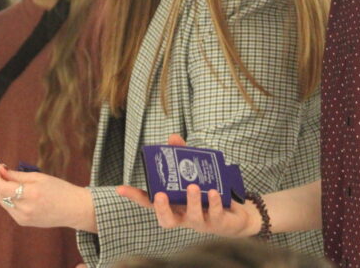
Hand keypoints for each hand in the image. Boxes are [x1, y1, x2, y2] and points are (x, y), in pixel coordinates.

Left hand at [0, 164, 96, 231]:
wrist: (74, 209)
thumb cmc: (59, 189)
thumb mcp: (39, 177)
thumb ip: (17, 175)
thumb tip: (0, 170)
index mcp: (30, 194)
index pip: (1, 187)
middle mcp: (24, 208)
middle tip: (4, 171)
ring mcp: (23, 218)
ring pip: (3, 202)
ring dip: (3, 191)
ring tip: (13, 181)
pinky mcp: (23, 223)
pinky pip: (10, 209)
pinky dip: (10, 200)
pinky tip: (20, 194)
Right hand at [115, 133, 260, 237]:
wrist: (239, 212)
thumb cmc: (210, 193)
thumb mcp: (196, 173)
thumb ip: (184, 156)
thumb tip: (172, 137)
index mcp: (175, 205)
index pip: (151, 203)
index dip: (135, 197)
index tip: (120, 189)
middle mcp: (185, 216)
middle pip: (167, 220)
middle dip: (162, 209)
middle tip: (160, 195)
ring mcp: (202, 221)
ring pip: (192, 218)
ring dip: (191, 202)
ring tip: (192, 186)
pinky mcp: (219, 222)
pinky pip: (214, 215)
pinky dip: (212, 203)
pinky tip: (211, 192)